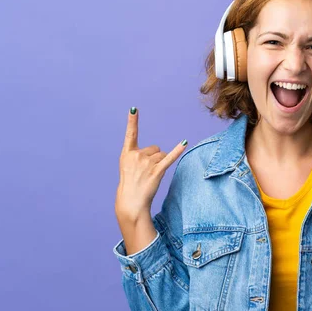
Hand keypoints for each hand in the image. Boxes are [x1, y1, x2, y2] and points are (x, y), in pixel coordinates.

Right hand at [114, 107, 187, 222]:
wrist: (131, 201)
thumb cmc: (131, 183)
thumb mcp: (128, 167)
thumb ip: (139, 155)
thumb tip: (158, 151)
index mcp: (127, 153)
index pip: (130, 134)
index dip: (132, 121)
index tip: (134, 109)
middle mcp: (136, 156)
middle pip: (154, 148)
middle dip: (153, 158)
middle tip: (145, 172)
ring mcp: (146, 163)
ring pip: (161, 155)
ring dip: (159, 164)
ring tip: (150, 175)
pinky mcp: (157, 171)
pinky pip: (169, 158)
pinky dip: (177, 151)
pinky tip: (184, 143)